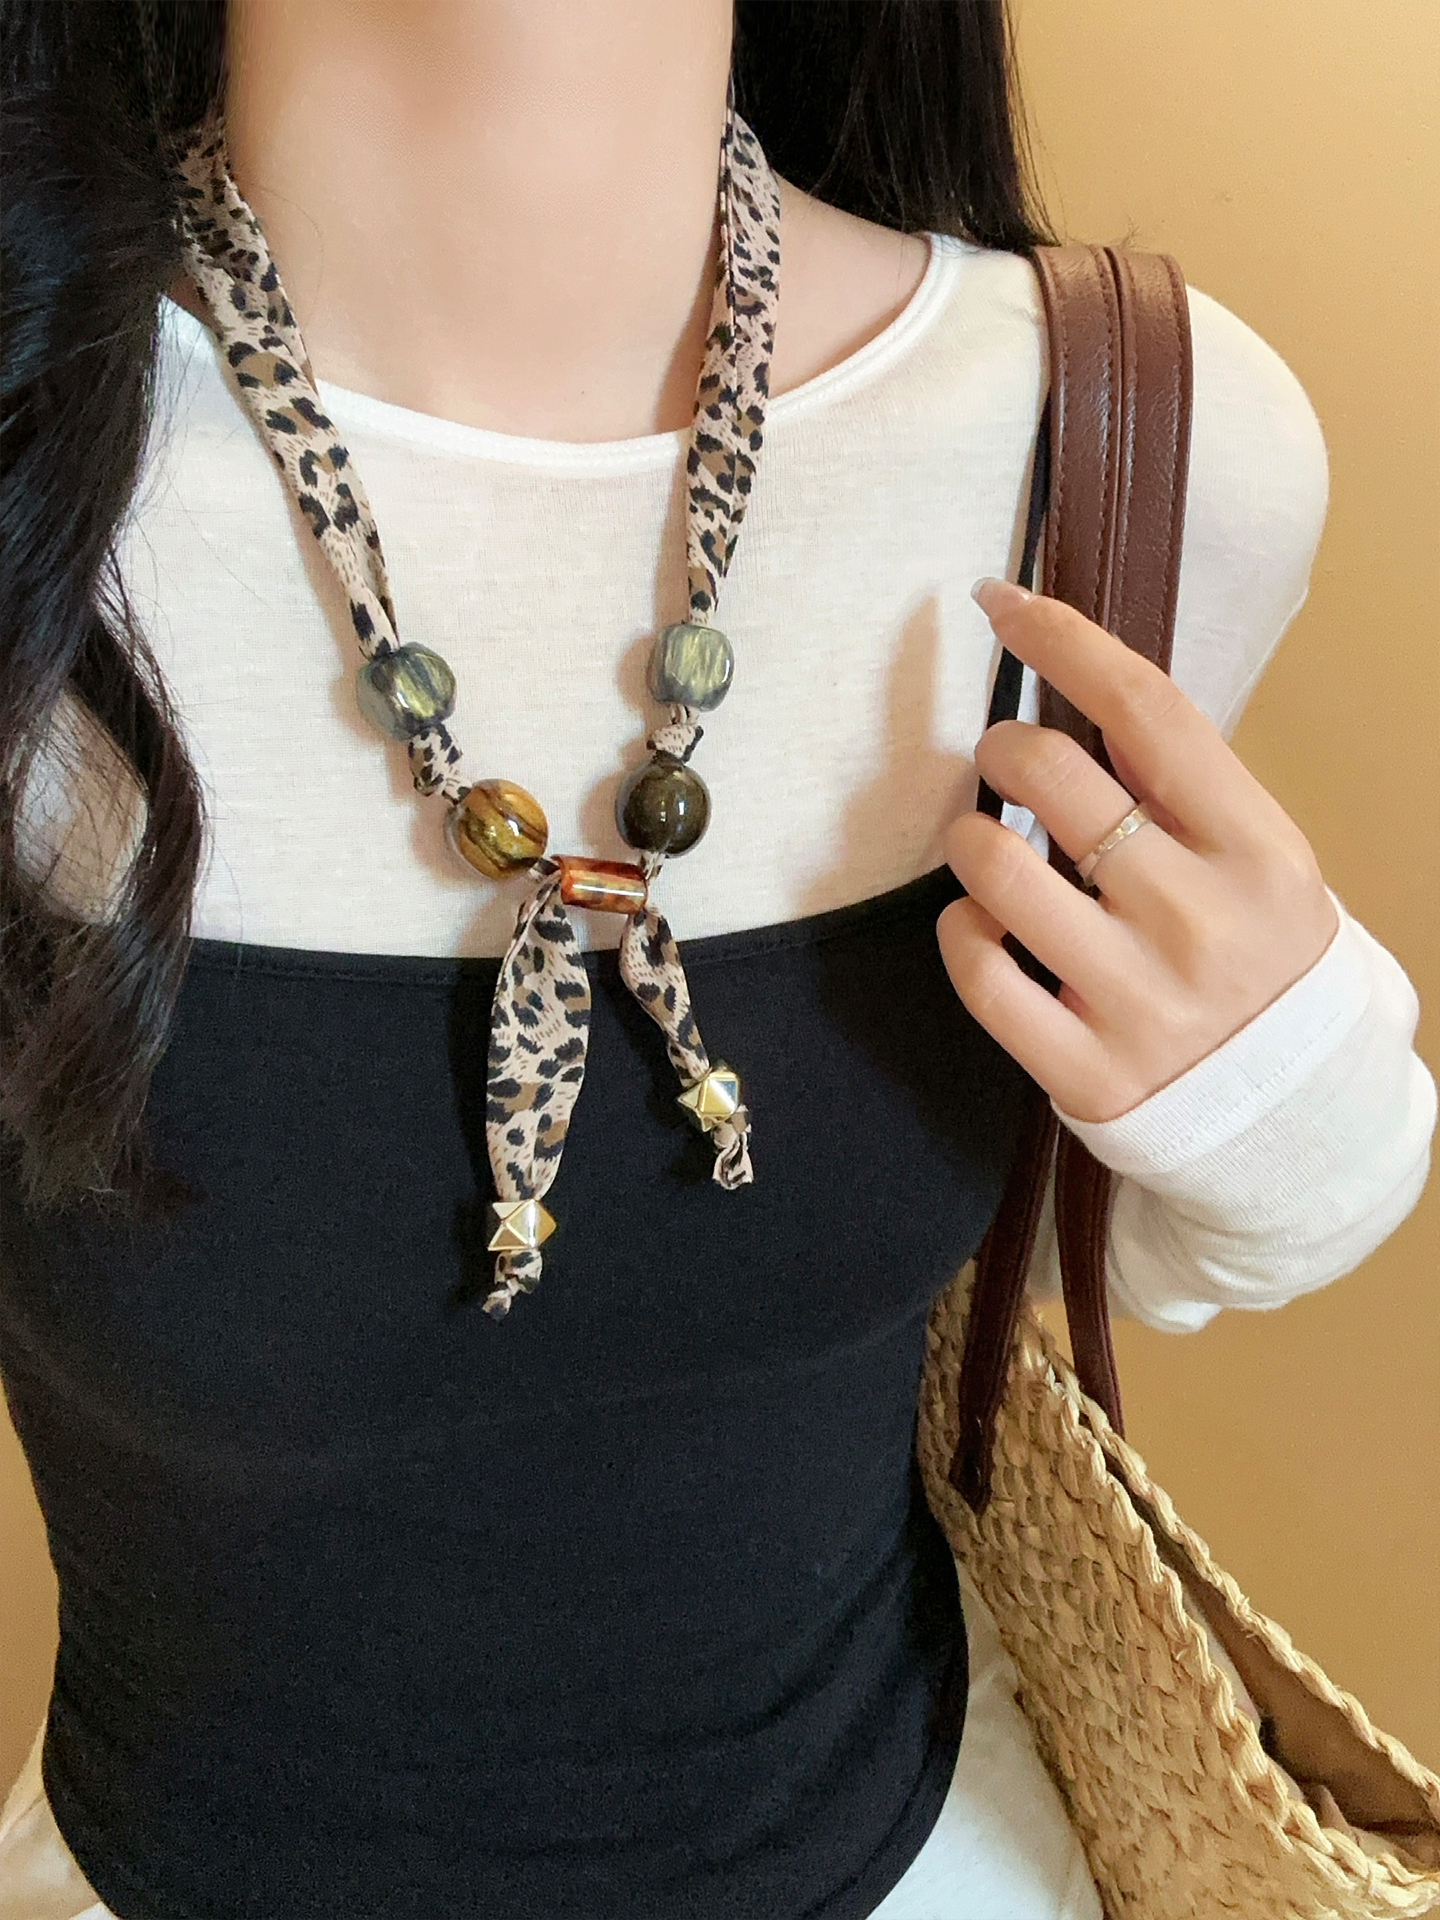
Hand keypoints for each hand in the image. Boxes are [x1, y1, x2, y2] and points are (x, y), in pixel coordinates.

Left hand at [935, 578, 1339, 1124]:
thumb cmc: (1261, 962)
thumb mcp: (1260, 864)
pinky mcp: (1086, 1069)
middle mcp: (1199, 919)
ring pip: (996, 870)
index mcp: (1257, 850)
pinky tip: (979, 922)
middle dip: (1004, 746)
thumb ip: (1183, 791)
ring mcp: (1141, 1000)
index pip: (1148, 710)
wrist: (1296, 1115)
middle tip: (1005, 759)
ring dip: (968, 836)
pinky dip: (960, 930)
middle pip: (1055, 775)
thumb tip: (1071, 682)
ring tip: (984, 843)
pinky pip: (979, 972)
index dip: (1062, 639)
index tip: (1002, 603)